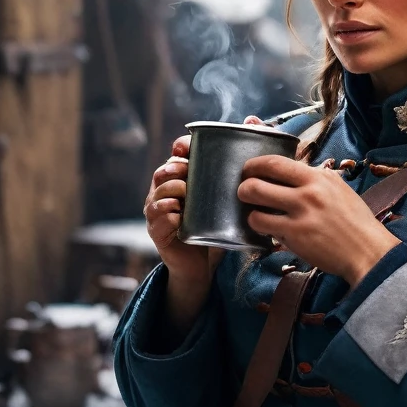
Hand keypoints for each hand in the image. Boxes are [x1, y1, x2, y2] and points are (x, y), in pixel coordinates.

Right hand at [144, 135, 224, 284]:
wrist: (198, 264)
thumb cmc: (209, 228)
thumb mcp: (216, 201)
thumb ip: (224, 181)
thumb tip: (250, 142)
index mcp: (174, 182)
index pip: (172, 158)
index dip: (180, 150)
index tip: (190, 150)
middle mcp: (160, 194)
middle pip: (163, 173)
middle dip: (178, 171)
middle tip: (193, 177)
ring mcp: (155, 213)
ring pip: (160, 195)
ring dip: (175, 192)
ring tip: (189, 199)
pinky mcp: (156, 232)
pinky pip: (161, 218)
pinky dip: (172, 216)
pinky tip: (182, 220)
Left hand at [237, 156, 400, 285]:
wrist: (367, 251)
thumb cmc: (356, 220)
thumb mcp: (339, 189)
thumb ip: (316, 179)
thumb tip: (295, 172)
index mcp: (318, 177)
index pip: (276, 162)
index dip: (256, 164)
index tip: (250, 168)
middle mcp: (307, 193)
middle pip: (258, 181)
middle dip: (244, 185)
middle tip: (244, 190)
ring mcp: (300, 215)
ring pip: (256, 205)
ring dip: (248, 208)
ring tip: (253, 212)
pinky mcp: (295, 237)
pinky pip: (264, 227)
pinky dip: (260, 227)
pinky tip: (266, 229)